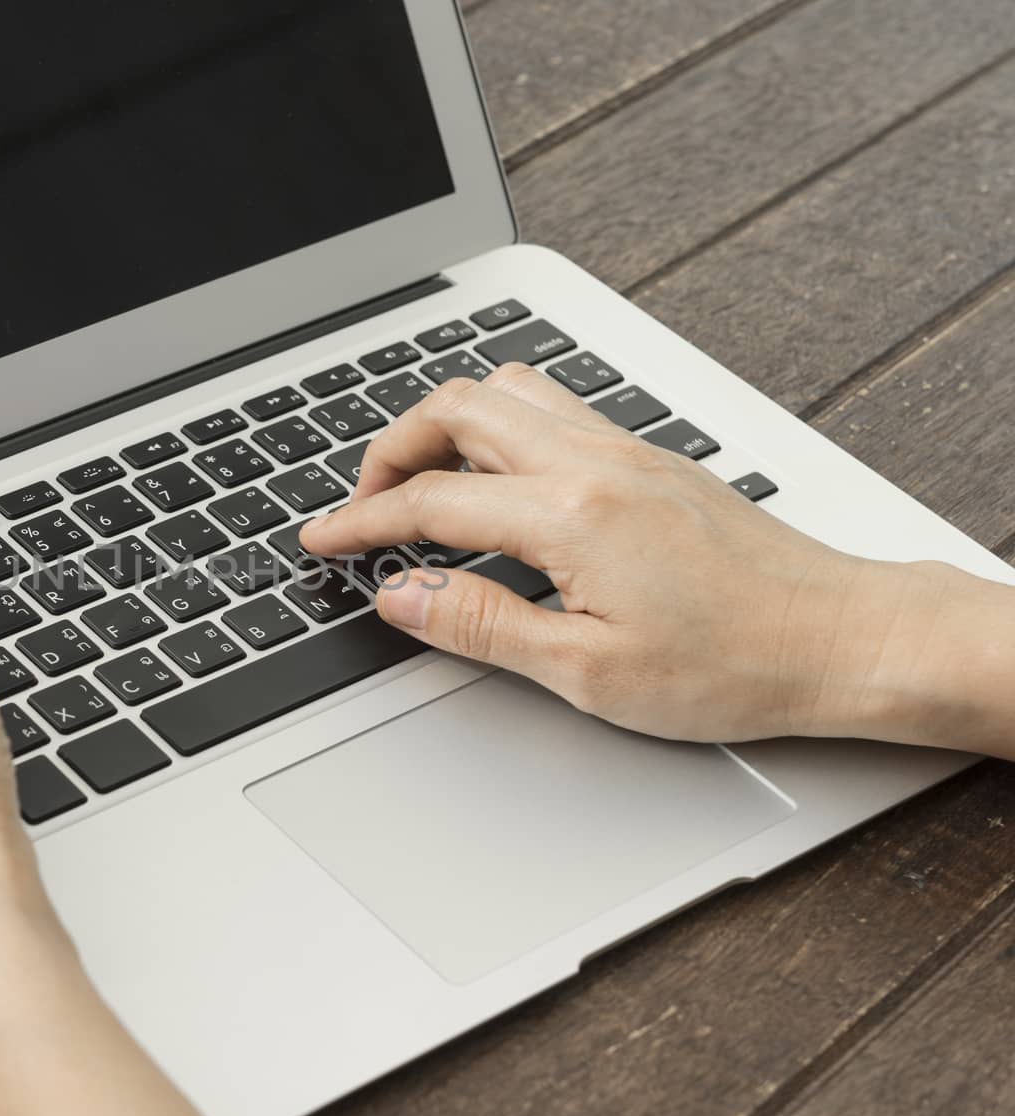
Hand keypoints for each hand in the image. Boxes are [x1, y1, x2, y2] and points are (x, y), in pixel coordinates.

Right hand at [300, 364, 942, 743]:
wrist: (844, 638)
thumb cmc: (737, 663)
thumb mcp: (588, 670)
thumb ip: (480, 625)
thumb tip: (401, 597)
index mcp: (569, 513)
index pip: (429, 501)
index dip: (361, 523)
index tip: (322, 542)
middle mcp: (593, 461)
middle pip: (456, 410)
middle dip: (390, 449)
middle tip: (364, 506)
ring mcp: (626, 450)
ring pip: (506, 393)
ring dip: (445, 426)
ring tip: (421, 482)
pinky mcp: (650, 459)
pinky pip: (551, 409)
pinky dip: (497, 427)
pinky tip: (499, 479)